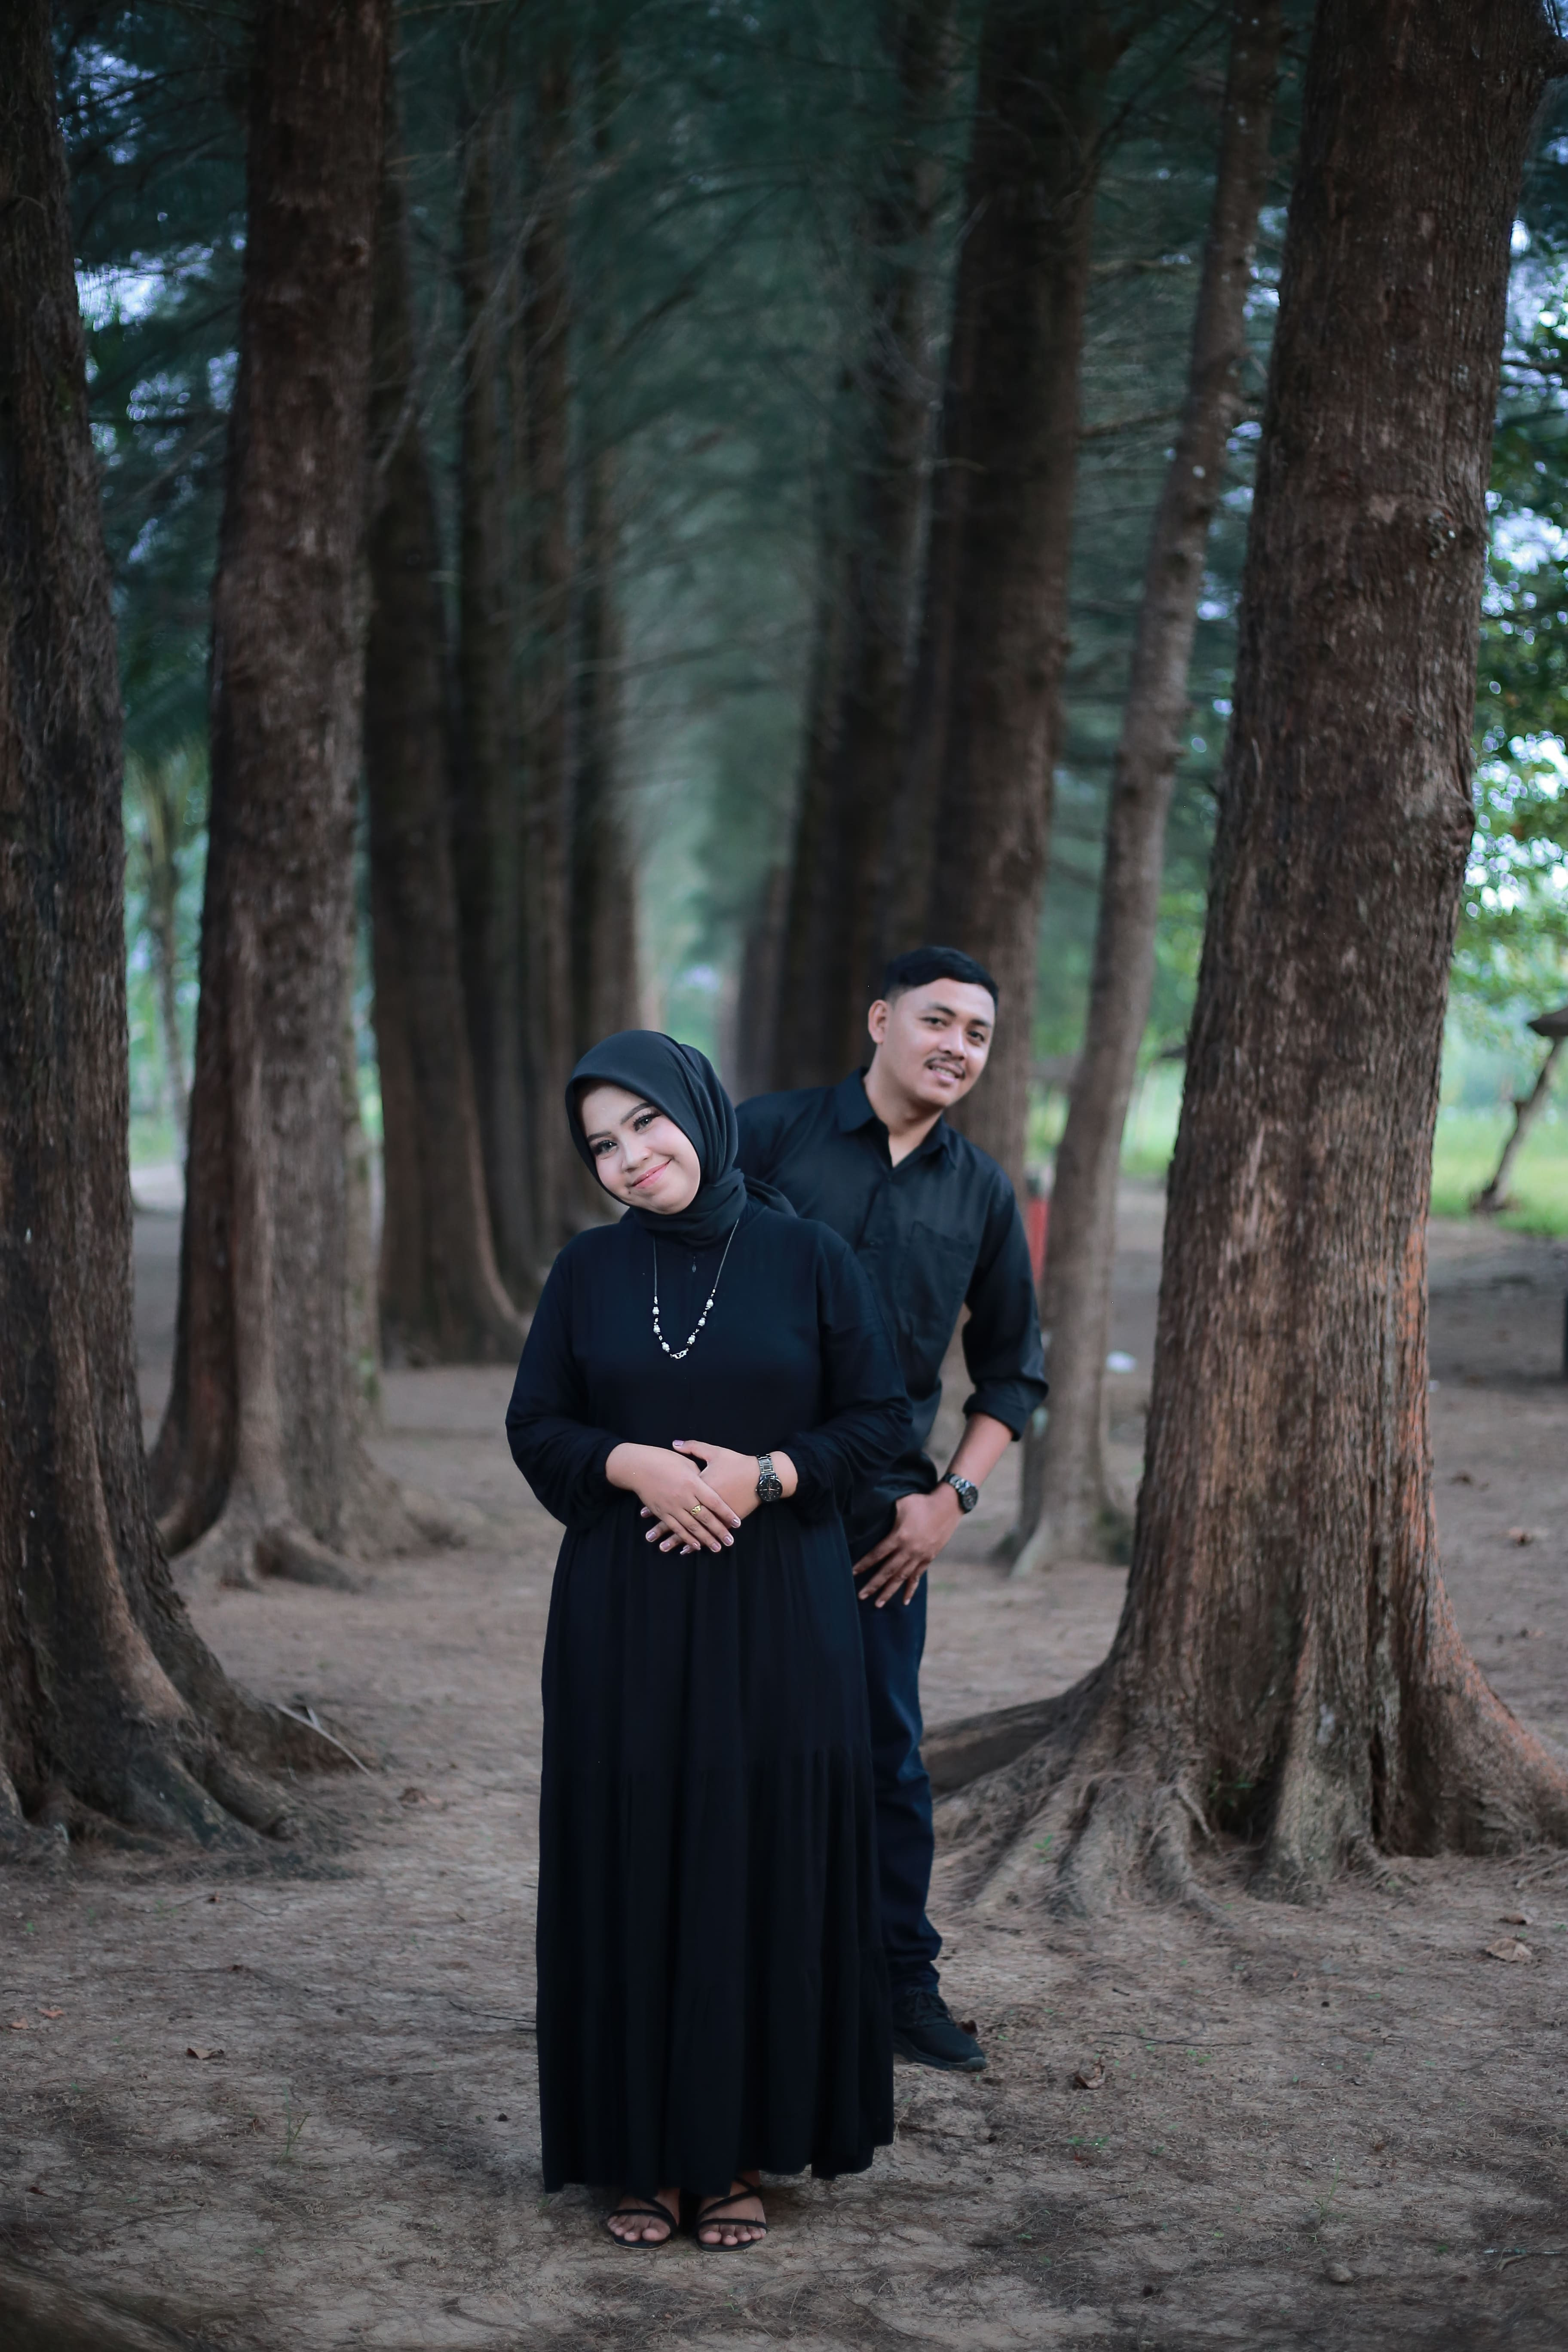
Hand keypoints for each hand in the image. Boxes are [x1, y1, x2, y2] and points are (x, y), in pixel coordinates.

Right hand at [605, 1443, 739, 1554]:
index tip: (738, 1523)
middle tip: (729, 1541)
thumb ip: (699, 1476)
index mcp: (692, 1482)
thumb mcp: (686, 1463)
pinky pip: (676, 1528)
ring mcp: (671, 1506)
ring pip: (691, 1527)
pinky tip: (695, 1545)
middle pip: (705, 1517)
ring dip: (705, 1539)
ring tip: (716, 1547)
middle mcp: (683, 1496)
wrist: (637, 1465)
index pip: (714, 1501)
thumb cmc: (663, 1459)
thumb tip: (709, 1487)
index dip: (726, 1513)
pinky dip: (686, 1538)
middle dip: (719, 1531)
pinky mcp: (661, 1512)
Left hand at [641, 1441, 796, 1551]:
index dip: (658, 1505)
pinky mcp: (724, 1521)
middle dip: (662, 1529)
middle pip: (679, 1517)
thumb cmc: (736, 1462)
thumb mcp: (714, 1452)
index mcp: (698, 1485)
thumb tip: (673, 1444)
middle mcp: (703, 1503)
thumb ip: (692, 1448)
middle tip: (648, 1538)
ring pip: (691, 1530)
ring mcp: (714, 1514)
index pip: (673, 1497)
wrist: (760, 1476)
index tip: (643, 1513)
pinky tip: (686, 1550)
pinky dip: (696, 1542)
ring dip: (676, 1540)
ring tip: (662, 1548)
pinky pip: (706, 1534)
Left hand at [852, 1485, 960, 1606]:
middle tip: (861, 1596)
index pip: (877, 1554)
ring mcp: (919, 1556)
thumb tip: (871, 1516)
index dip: (864, 1564)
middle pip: (887, 1571)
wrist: (948, 1506)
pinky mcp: (928, 1559)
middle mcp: (909, 1550)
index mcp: (899, 1536)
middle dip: (873, 1585)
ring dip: (889, 1592)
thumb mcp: (901, 1504)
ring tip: (878, 1604)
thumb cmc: (921, 1502)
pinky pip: (917, 1577)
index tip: (852, 1573)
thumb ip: (887, 1514)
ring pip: (901, 1578)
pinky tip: (904, 1601)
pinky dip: (910, 1589)